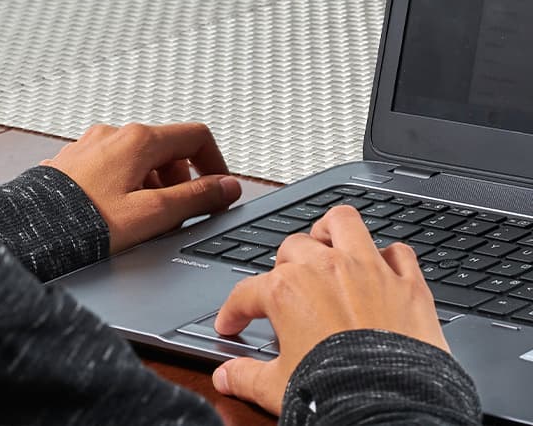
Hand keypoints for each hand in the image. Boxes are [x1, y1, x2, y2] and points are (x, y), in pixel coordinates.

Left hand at [41, 122, 240, 253]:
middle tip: (176, 213)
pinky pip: (116, 167)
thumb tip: (227, 188)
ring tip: (144, 219)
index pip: (196, 136)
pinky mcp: (76, 162)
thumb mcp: (152, 214)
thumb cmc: (83, 224)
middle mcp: (114, 134)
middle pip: (168, 149)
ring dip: (155, 185)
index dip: (215, 163)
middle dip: (181, 181)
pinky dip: (129, 186)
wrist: (27, 235)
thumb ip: (196, 198)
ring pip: (141, 160)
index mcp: (138, 140)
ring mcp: (92, 146)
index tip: (217, 188)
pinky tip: (117, 214)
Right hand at [212, 205, 447, 414]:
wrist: (391, 409)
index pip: (246, 292)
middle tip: (283, 289)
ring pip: (344, 223)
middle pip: (292, 247)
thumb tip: (225, 376)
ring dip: (330, 231)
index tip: (233, 323)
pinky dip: (387, 257)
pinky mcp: (406, 284)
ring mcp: (369, 271)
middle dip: (281, 265)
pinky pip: (398, 252)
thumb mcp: (276, 388)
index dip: (233, 310)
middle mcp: (327, 270)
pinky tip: (379, 270)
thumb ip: (245, 376)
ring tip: (325, 246)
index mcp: (289, 291)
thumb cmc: (336, 394)